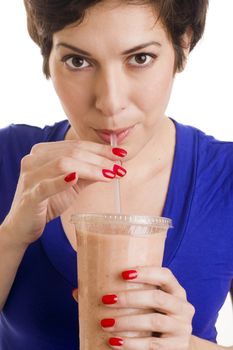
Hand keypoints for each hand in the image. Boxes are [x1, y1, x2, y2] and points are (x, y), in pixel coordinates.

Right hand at [2, 140, 125, 246]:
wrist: (23, 225)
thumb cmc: (47, 202)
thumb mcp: (71, 184)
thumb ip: (88, 173)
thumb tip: (113, 165)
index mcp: (43, 152)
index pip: (76, 145)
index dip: (100, 148)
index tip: (121, 153)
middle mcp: (34, 159)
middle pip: (72, 152)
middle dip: (100, 159)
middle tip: (120, 166)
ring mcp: (30, 176)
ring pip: (64, 163)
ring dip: (91, 169)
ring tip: (110, 175)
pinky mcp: (29, 195)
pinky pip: (46, 185)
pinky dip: (62, 181)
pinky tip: (76, 178)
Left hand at [101, 266, 194, 349]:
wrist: (177, 346)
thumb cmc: (157, 316)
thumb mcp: (155, 302)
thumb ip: (138, 291)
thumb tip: (97, 284)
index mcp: (177, 291)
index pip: (165, 275)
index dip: (146, 273)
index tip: (123, 274)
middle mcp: (183, 308)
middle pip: (157, 298)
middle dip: (130, 298)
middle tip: (107, 299)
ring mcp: (182, 328)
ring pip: (154, 321)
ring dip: (127, 322)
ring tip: (106, 323)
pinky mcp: (178, 347)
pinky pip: (153, 345)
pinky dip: (131, 344)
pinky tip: (115, 341)